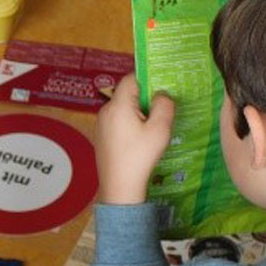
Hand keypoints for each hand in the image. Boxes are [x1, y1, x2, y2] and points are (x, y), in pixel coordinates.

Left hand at [95, 72, 175, 204]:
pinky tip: (140, 140)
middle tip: (162, 112)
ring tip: (153, 129)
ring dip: (139, 114)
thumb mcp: (160, 129)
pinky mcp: (101, 136)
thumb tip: (161, 94)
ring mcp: (101, 124)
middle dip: (145, 99)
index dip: (147, 80)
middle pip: (127, 94)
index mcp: (118, 105)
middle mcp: (105, 111)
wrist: (119, 186)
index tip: (162, 89)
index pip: (131, 79)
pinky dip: (130, 125)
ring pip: (123, 109)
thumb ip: (164, 105)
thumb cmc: (140, 156)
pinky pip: (118, 122)